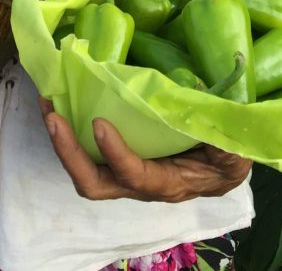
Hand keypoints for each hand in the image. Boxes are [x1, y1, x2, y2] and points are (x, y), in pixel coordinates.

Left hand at [40, 99, 250, 202]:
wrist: (228, 158)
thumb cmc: (230, 153)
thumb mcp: (234, 149)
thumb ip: (222, 134)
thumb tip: (207, 108)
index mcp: (172, 182)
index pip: (138, 177)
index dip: (118, 155)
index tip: (100, 123)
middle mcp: (142, 183)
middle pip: (96, 183)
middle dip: (70, 153)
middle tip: (53, 117)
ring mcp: (127, 170)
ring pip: (86, 168)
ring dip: (62, 139)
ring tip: (48, 102)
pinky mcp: (120, 152)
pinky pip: (89, 149)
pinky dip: (71, 126)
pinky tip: (62, 97)